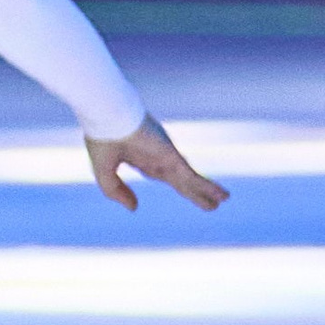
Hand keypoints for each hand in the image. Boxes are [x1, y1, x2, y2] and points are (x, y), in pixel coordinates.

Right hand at [85, 115, 228, 213]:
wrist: (107, 116)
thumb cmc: (102, 138)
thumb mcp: (104, 172)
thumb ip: (116, 191)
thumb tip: (135, 208)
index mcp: (140, 156)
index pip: (158, 174)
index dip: (170, 183)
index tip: (179, 192)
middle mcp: (157, 156)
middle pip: (179, 179)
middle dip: (194, 191)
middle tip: (210, 201)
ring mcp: (166, 156)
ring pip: (190, 179)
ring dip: (206, 190)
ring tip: (223, 199)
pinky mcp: (172, 156)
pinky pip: (193, 176)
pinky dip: (207, 187)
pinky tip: (221, 196)